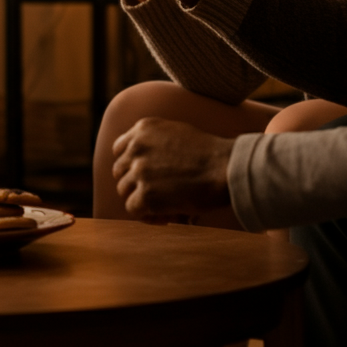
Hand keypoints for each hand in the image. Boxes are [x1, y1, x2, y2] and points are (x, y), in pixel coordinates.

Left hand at [112, 117, 232, 221]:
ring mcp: (139, 170)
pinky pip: (133, 209)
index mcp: (143, 128)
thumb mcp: (177, 133)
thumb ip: (155, 142)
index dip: (129, 165)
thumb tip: (140, 164)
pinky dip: (147, 216)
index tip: (141, 176)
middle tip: (153, 194)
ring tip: (163, 209)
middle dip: (134, 183)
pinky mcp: (146, 194)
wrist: (227, 168)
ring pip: (124, 191)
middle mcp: (136, 147)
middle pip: (119, 171)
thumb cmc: (211, 154)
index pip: (119, 149)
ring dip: (141, 200)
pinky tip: (165, 217)